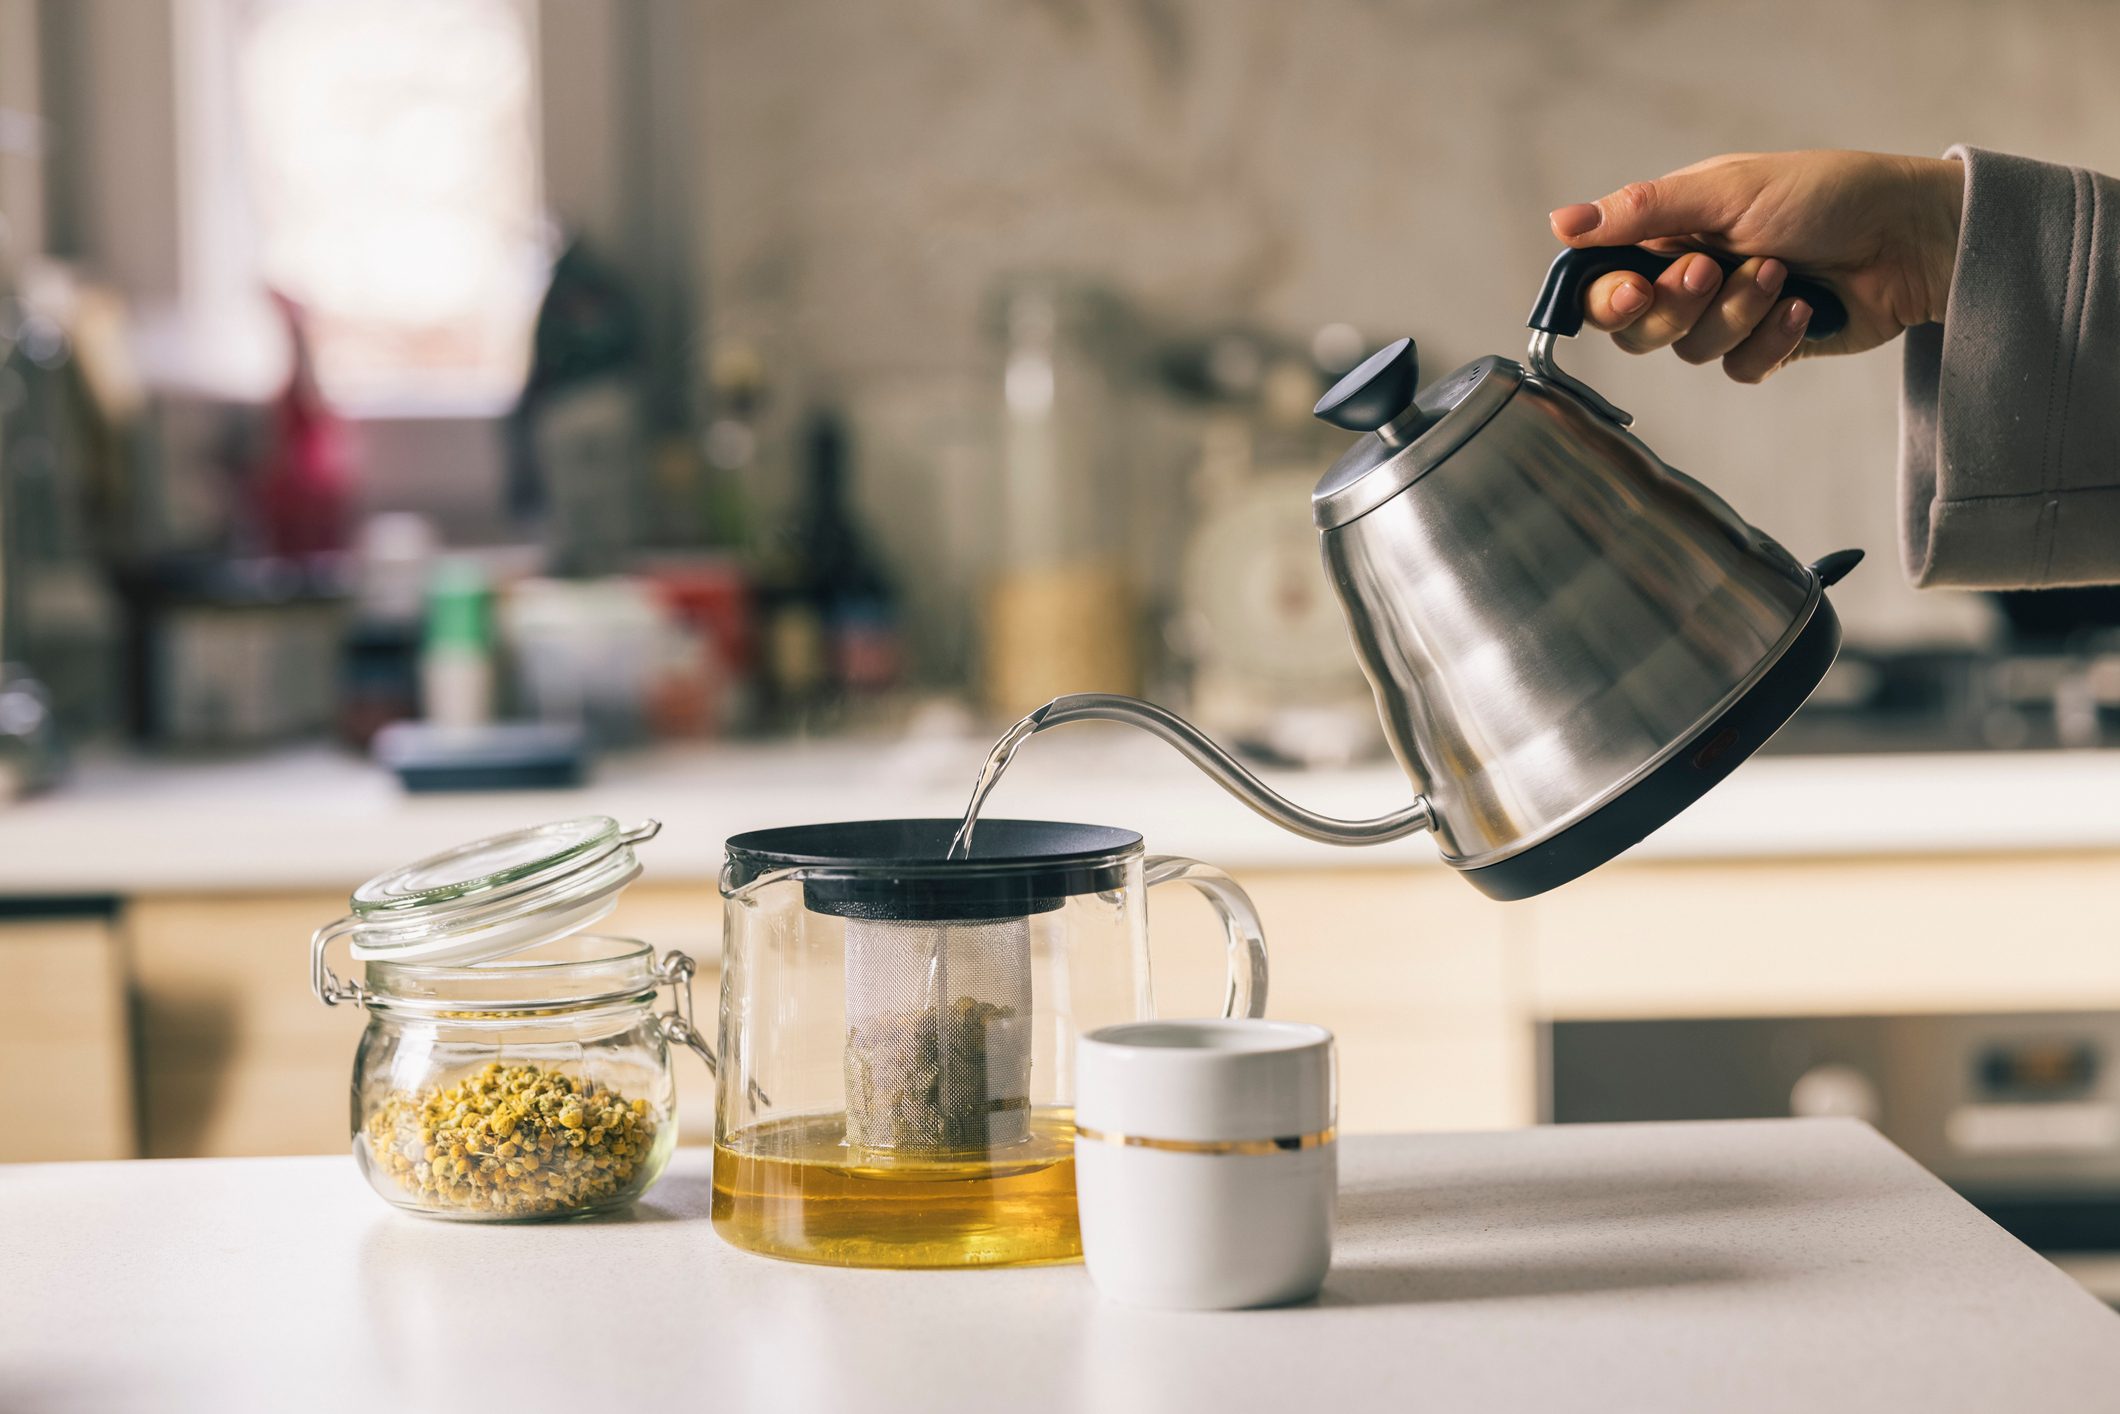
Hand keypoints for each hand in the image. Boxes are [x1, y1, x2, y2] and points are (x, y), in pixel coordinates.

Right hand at [1548, 150, 1963, 382]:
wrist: (1912, 236)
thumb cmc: (1827, 195)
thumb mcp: (1727, 191)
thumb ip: (1641, 211)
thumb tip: (1560, 223)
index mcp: (1669, 232)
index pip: (1602, 282)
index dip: (1606, 298)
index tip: (1635, 291)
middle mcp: (1689, 276)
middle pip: (1636, 329)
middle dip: (1677, 306)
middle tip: (1715, 269)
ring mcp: (1727, 315)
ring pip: (1690, 350)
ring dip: (1737, 313)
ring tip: (1783, 274)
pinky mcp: (1766, 348)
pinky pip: (1739, 370)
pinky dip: (1772, 340)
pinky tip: (1805, 308)